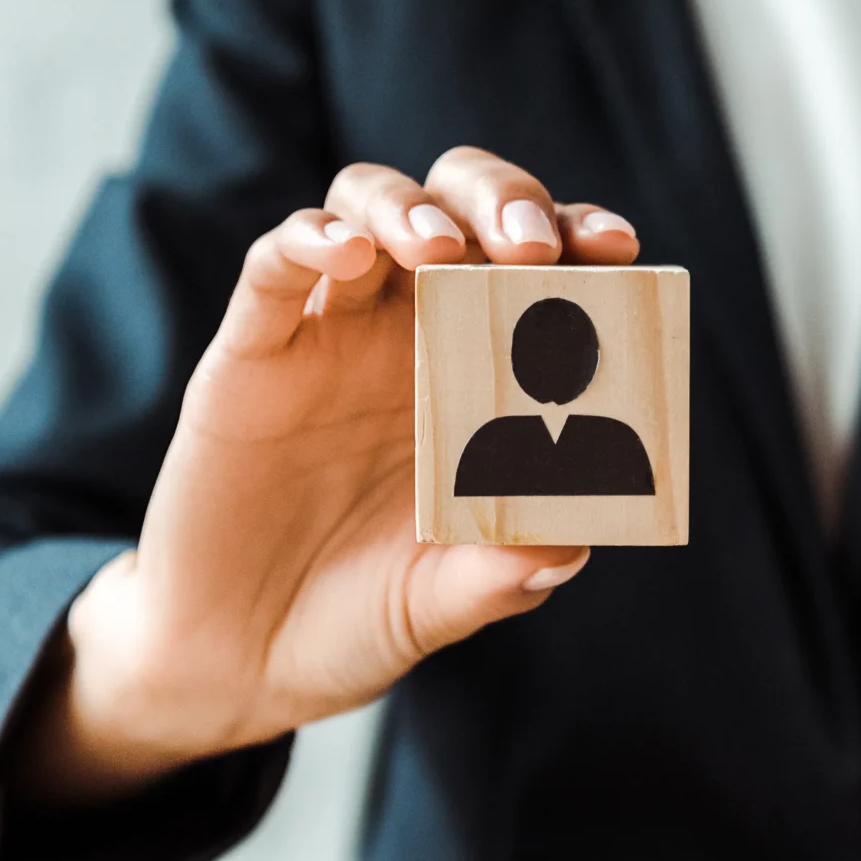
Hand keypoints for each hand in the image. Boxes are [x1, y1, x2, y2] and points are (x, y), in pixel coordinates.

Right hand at [13, 148, 640, 802]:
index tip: (617, 247)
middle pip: (461, 206)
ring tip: (441, 249)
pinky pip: (273, 266)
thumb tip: (568, 548)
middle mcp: (411, 334)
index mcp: (485, 375)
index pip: (543, 269)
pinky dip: (308, 238)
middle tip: (530, 243)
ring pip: (370, 206)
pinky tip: (344, 251)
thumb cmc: (361, 616)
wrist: (243, 661)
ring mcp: (330, 335)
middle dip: (503, 198)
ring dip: (411, 207)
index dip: (578, 238)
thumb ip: (503, 575)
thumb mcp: (444, 605)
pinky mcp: (252, 354)